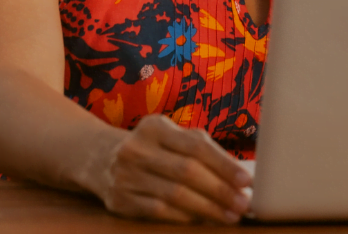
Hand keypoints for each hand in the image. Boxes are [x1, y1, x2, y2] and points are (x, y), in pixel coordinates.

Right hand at [86, 114, 250, 223]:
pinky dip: (184, 217)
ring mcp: (125, 175)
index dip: (224, 165)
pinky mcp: (119, 200)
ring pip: (174, 195)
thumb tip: (241, 177)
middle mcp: (136, 148)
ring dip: (207, 208)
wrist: (100, 158)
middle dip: (220, 190)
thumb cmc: (154, 148)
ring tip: (229, 215)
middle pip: (186, 172)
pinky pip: (158, 211)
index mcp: (155, 127)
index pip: (196, 146)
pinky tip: (202, 220)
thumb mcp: (172, 137)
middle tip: (243, 204)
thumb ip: (203, 150)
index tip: (247, 181)